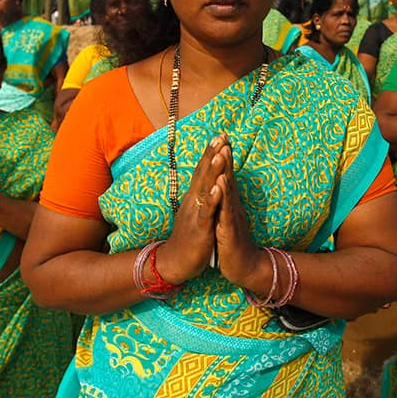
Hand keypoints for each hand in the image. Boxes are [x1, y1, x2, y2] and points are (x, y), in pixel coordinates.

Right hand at [156, 135, 226, 283]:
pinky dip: (212, 199)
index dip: (212, 153)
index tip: (221, 135)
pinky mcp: (199, 229)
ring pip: (204, 188)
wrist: (175, 262)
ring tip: (220, 153)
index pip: (203, 170)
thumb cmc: (190, 237)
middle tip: (220, 135)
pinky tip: (218, 187)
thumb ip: (201, 195)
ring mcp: (195, 213)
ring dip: (212, 170)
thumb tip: (208, 179)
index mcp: (195, 197)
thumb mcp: (196, 212)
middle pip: (203, 173)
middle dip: (212, 154)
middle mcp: (193, 201)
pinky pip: (206, 212)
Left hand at [213, 140, 263, 287]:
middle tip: (223, 135)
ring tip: (223, 151)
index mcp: (229, 204)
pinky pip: (226, 211)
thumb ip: (226, 203)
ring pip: (228, 190)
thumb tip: (223, 186)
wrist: (245, 268)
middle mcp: (232, 206)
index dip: (221, 157)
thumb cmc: (233, 243)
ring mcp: (232, 217)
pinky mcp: (229, 230)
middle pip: (228, 176)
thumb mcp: (227, 219)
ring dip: (225, 170)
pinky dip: (223, 196)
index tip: (219, 137)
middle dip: (225, 156)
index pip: (224, 176)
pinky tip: (221, 183)